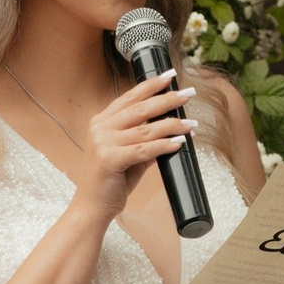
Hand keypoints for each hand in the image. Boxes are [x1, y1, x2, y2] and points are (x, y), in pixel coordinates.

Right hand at [81, 70, 196, 220]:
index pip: (130, 97)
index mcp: (101, 121)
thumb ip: (145, 138)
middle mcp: (100, 127)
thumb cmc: (111, 181)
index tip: (170, 76)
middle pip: (140, 108)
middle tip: (188, 94)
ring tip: (191, 123)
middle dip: (167, 99)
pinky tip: (180, 142)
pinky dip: (164, 145)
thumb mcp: (128, 153)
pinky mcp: (110, 159)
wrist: (92, 207)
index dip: (151, 85)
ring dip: (172, 125)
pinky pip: (145, 149)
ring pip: (146, 128)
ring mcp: (103, 142)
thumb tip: (173, 127)